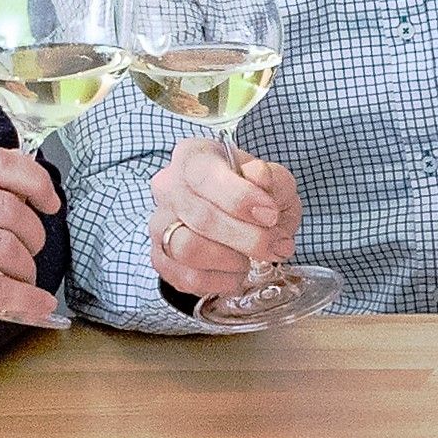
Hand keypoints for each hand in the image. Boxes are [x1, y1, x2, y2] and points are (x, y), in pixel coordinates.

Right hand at [0, 144, 61, 389]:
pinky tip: (35, 306)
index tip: (49, 200)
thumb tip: (21, 184)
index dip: (34, 179)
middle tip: (30, 251)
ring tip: (20, 280)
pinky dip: (27, 300)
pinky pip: (1, 289)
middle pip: (6, 206)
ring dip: (26, 268)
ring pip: (7, 246)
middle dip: (32, 232)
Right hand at [147, 134, 302, 300]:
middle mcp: (167, 187)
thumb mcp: (275, 181)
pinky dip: (220, 281)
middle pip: (200, 218)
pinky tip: (237, 271)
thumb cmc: (256, 195)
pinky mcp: (160, 258)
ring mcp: (159, 224)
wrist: (240, 220)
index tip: (271, 215)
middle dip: (248, 238)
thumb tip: (259, 179)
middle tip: (278, 247)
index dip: (240, 199)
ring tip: (252, 259)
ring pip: (188, 249)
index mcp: (194, 157)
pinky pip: (186, 277)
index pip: (206, 176)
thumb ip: (272, 179)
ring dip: (231, 260)